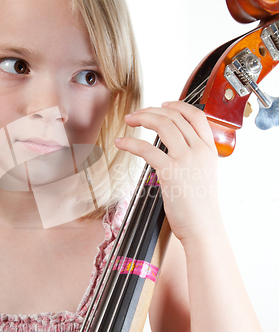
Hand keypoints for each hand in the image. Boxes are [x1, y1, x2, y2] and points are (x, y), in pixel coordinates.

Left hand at [115, 101, 220, 243]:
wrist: (202, 227)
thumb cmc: (199, 205)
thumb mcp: (204, 173)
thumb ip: (193, 156)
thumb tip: (174, 145)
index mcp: (209, 149)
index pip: (197, 115)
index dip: (178, 105)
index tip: (162, 104)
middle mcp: (199, 150)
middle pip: (175, 116)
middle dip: (152, 110)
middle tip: (136, 114)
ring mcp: (186, 159)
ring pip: (163, 124)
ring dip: (142, 118)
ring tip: (129, 120)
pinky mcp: (170, 172)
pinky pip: (147, 148)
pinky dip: (131, 142)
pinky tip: (121, 142)